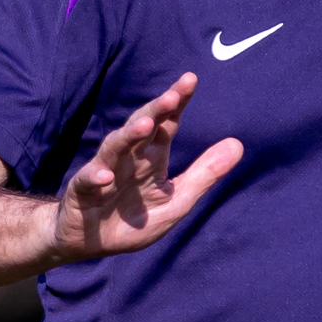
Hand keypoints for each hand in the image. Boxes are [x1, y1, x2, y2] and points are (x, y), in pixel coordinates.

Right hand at [55, 73, 243, 263]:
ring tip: (144, 126)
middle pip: (141, 127)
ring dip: (128, 136)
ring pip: (114, 147)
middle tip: (172, 96)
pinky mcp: (83, 191)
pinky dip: (96, 177)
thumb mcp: (176, 200)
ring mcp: (104, 171)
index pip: (166, 124)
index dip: (177, 103)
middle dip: (155, 110)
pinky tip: (106, 176)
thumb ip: (204, 174)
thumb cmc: (134, 219)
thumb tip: (239, 144)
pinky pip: (88, 181)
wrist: (90, 242)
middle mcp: (128, 158)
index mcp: (151, 157)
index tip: (190, 80)